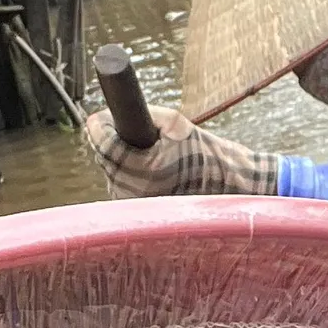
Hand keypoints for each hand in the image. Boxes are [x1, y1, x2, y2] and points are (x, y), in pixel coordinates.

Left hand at [83, 105, 279, 197]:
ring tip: (145, 153)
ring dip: (119, 159)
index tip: (101, 117)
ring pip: (110, 173)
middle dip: (111, 141)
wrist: (228, 185)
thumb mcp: (175, 124)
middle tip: (128, 131)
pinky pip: (120, 187)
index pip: (103, 143)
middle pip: (104, 157)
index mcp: (145, 167)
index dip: (99, 125)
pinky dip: (126, 175)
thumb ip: (141, 114)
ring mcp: (136, 204)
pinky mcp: (139, 213)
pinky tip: (145, 170)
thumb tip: (108, 116)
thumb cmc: (205, 153)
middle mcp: (135, 190)